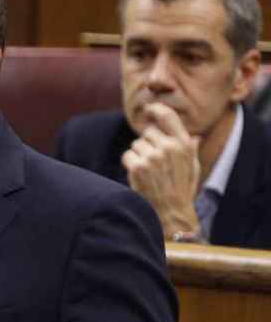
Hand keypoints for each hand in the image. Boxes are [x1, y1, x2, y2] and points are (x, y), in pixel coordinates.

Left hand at [121, 102, 201, 238]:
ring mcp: (153, 157)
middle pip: (147, 133)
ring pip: (136, 145)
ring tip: (149, 172)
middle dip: (147, 144)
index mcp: (184, 144)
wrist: (171, 212)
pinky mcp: (138, 167)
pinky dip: (130, 164)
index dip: (156, 110)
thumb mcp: (192, 168)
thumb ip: (190, 150)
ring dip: (138, 156)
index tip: (149, 109)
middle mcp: (169, 147)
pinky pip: (127, 156)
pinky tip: (139, 176)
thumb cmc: (181, 190)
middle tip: (154, 163)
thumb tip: (195, 136)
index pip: (167, 116)